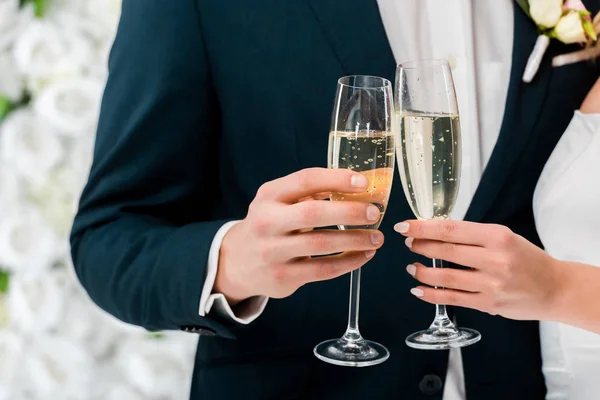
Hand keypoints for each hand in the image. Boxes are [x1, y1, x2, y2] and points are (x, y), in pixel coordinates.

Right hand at [215, 168, 383, 304]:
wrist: (238, 261)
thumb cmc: (270, 223)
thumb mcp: (279, 201)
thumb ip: (310, 192)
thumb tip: (357, 187)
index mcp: (269, 195)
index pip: (306, 180)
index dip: (337, 179)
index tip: (364, 183)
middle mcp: (267, 221)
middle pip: (313, 213)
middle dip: (349, 212)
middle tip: (374, 213)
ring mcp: (272, 251)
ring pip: (321, 244)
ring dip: (355, 240)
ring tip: (376, 238)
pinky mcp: (282, 277)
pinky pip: (323, 270)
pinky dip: (348, 262)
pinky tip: (363, 255)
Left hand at [394, 220, 565, 320]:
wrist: (555, 288)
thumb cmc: (527, 259)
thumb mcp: (504, 237)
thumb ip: (473, 236)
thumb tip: (435, 232)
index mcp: (498, 237)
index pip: (451, 229)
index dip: (422, 228)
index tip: (404, 227)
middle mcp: (494, 259)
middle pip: (445, 250)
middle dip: (420, 246)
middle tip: (408, 243)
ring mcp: (491, 284)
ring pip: (445, 277)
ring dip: (422, 272)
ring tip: (411, 267)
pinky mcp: (488, 304)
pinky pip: (452, 298)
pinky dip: (431, 294)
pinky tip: (419, 289)